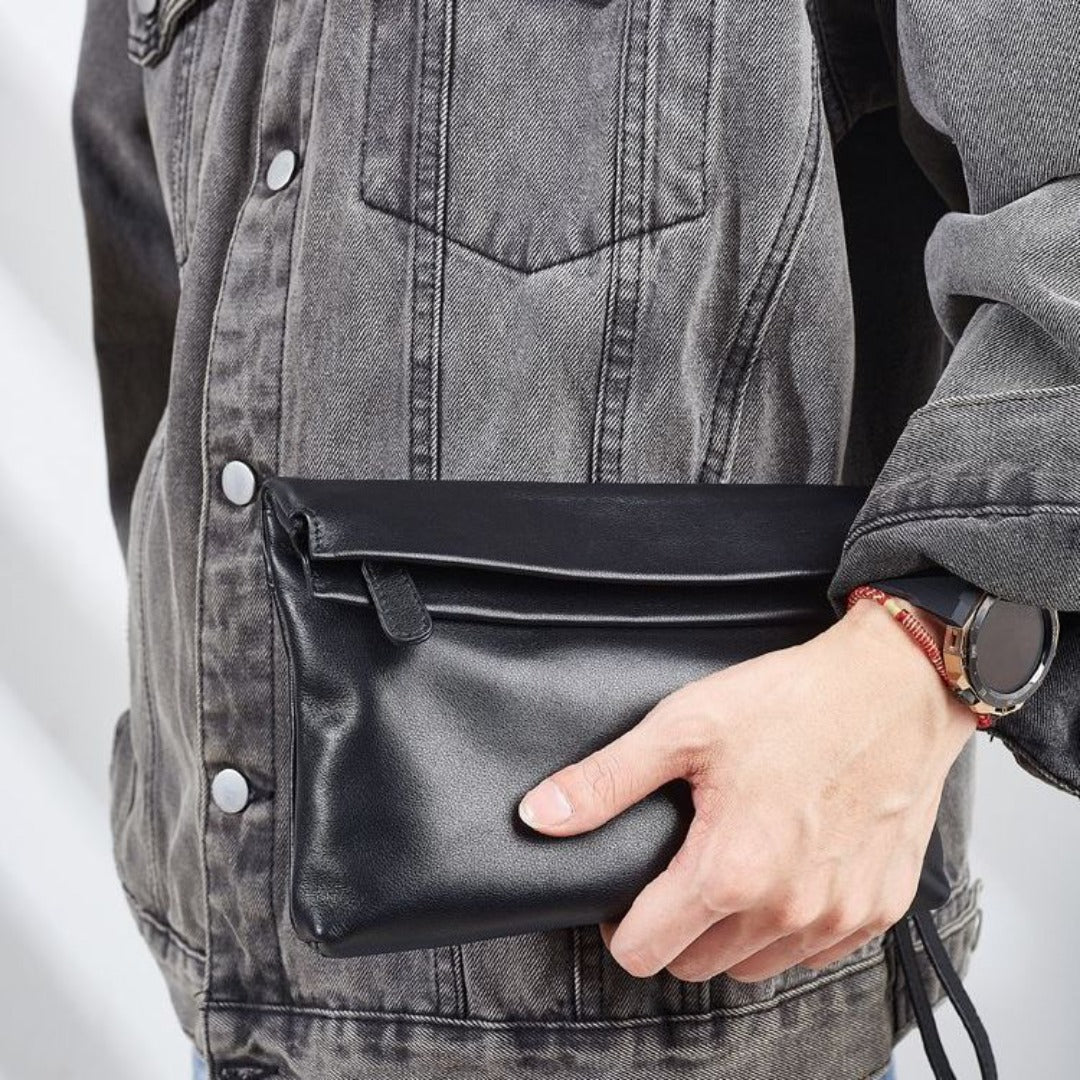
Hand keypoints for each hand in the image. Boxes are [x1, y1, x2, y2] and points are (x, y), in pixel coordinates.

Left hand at [517, 598, 976, 982]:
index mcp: (731, 871)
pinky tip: (782, 872)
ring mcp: (838, 917)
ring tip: (728, 867)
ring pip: (752, 967)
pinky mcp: (878, 911)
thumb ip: (607, 781)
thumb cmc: (793, 701)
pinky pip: (810, 952)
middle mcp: (788, 910)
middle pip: (695, 966)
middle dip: (671, 929)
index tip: (628, 891)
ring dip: (727, 933)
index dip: (620, 925)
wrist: (894, 688)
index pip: (644, 953)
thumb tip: (540, 816)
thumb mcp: (685, 726)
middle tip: (676, 869)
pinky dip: (786, 928)